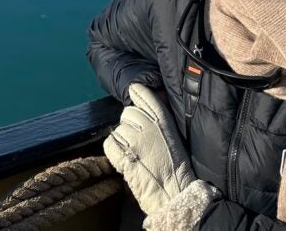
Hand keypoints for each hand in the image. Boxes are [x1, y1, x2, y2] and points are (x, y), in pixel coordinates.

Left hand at [103, 83, 196, 215]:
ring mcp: (135, 140)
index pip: (144, 94)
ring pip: (118, 129)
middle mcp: (149, 125)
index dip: (136, 94)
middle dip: (129, 124)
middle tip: (137, 140)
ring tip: (133, 153)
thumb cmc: (175, 168)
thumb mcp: (172, 136)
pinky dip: (113, 151)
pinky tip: (124, 159)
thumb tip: (139, 105)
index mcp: (164, 120)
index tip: (133, 93)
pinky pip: (109, 143)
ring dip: (122, 140)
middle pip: (127, 112)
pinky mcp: (124, 155)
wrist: (174, 192)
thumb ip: (158, 121)